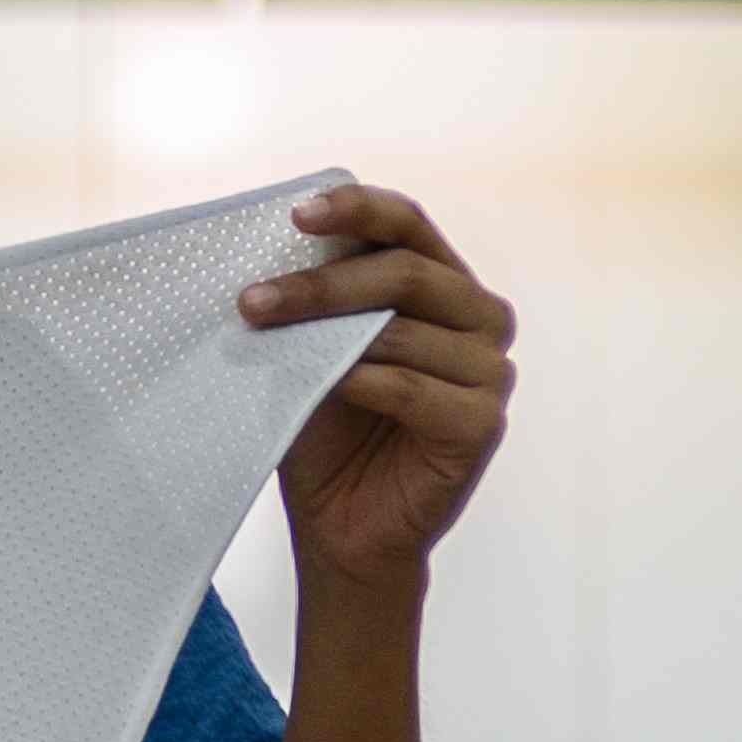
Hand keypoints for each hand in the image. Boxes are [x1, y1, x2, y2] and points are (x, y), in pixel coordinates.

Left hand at [243, 182, 511, 591]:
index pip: (410, 226)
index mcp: (446, 287)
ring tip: (261, 338)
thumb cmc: (328, 435)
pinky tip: (323, 384)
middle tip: (252, 299)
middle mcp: (480, 318)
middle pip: (406, 272)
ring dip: (325, 331)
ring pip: (404, 329)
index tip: (298, 213)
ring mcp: (489, 371)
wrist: (342, 531)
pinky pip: (412, 388)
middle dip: (322, 282)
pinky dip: (361, 382)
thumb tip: (269, 248)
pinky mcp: (481, 423)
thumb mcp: (314, 354)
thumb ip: (316, 302)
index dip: (358, 210)